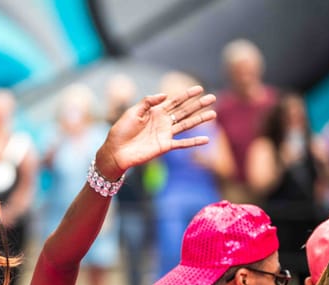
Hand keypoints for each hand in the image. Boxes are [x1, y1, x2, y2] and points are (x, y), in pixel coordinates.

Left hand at [95, 85, 215, 178]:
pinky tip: (206, 140)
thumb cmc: (121, 131)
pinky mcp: (164, 146)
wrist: (115, 151)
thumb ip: (148, 102)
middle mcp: (163, 122)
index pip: (175, 101)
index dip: (187, 95)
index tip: (199, 88)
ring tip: (213, 114)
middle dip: (198, 104)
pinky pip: (182, 144)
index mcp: (155, 112)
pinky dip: (194, 142)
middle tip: (212, 97)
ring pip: (186, 125)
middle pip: (184, 111)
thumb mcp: (133, 112)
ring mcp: (165, 134)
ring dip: (200, 120)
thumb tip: (165, 95)